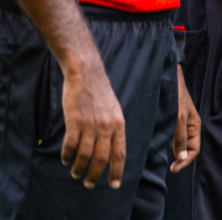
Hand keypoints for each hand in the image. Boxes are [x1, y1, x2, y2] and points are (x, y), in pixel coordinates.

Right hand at [60, 57, 125, 188]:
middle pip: (102, 158)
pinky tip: (65, 159)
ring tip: (75, 173)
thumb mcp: (114, 111)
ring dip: (79, 167)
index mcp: (119, 124)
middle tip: (89, 183)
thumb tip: (110, 150)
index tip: (114, 185)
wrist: (87, 74)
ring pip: (85, 154)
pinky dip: (67, 155)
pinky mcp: (75, 120)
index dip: (117, 171)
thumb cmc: (100, 93)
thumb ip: (113, 129)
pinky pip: (70, 145)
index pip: (120, 153)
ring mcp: (90, 124)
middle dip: (95, 175)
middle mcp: (107, 126)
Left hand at [170, 64, 199, 173]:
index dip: (185, 161)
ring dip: (172, 153)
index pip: (194, 150)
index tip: (173, 168)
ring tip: (161, 159)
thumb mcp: (179, 117)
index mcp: (194, 127)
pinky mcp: (170, 122)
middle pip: (187, 149)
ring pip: (178, 145)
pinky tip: (158, 147)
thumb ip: (180, 137)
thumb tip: (182, 157)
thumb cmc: (176, 96)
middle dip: (180, 159)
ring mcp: (179, 125)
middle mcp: (188, 128)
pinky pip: (171, 138)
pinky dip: (166, 145)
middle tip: (169, 167)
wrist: (167, 79)